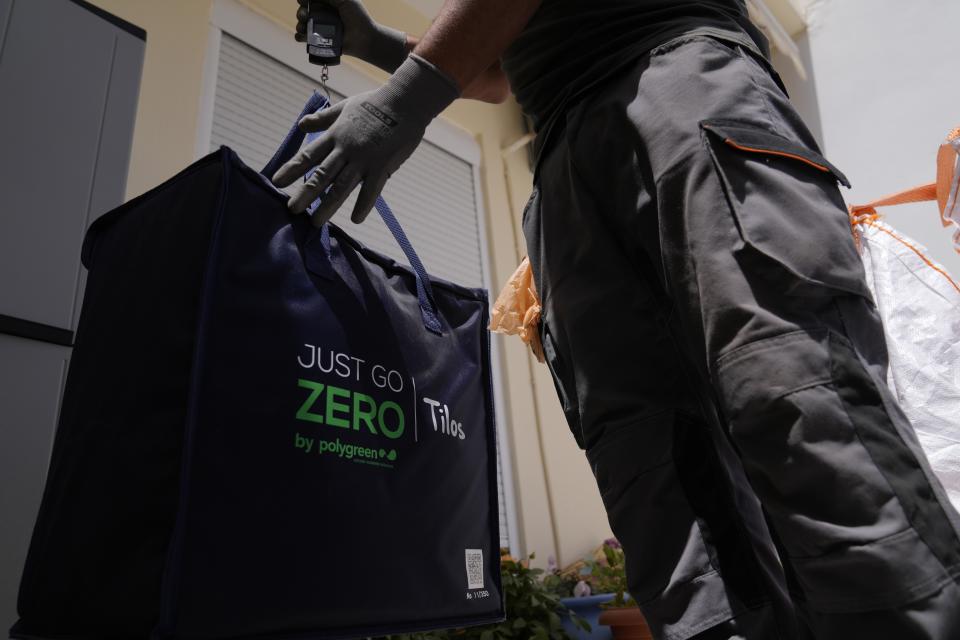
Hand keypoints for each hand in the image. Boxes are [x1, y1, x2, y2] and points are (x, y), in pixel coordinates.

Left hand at [272, 55, 459, 224]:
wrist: (404, 102)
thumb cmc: (375, 102)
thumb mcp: (344, 106)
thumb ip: (323, 119)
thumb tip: (301, 124)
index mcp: (335, 135)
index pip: (309, 155)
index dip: (292, 168)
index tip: (276, 181)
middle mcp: (345, 150)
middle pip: (321, 174)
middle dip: (305, 193)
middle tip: (292, 210)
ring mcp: (363, 159)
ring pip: (342, 186)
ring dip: (327, 205)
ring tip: (316, 222)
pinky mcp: (382, 166)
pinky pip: (371, 190)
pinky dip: (363, 205)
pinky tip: (356, 219)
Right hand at [295, 0, 408, 72]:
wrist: (365, 39)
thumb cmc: (358, 18)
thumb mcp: (345, 0)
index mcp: (329, 5)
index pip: (312, 1)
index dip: (304, 0)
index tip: (302, 1)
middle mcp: (323, 16)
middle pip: (305, 11)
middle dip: (301, 12)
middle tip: (304, 16)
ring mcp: (321, 29)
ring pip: (303, 25)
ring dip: (299, 25)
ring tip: (303, 27)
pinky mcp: (321, 42)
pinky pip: (306, 39)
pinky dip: (300, 37)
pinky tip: (301, 37)